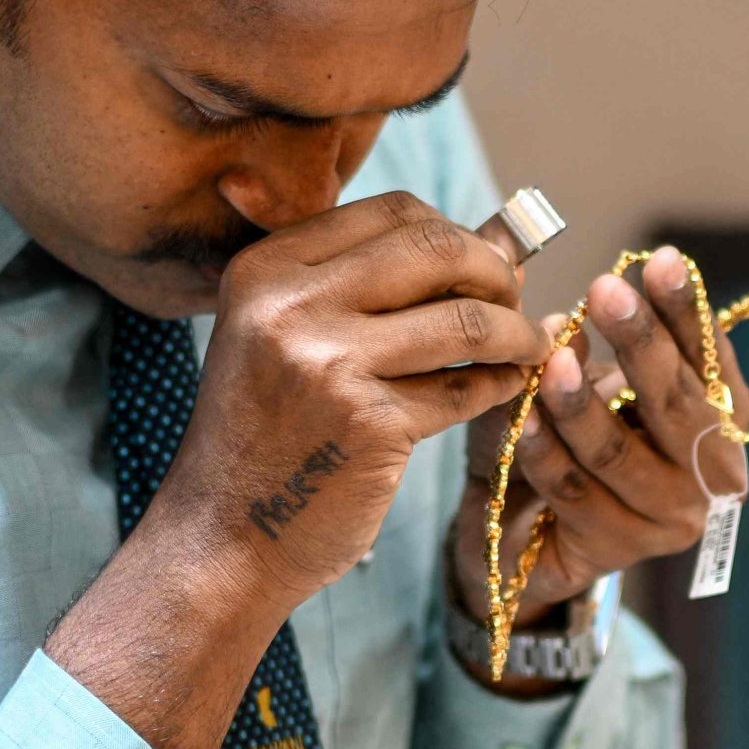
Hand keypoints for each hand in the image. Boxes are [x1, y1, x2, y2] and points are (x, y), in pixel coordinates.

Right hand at [62, 193, 545, 748]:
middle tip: (516, 300)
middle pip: (436, 249)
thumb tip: (498, 236)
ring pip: (465, 321)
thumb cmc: (267, 434)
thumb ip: (374, 283)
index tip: (479, 264)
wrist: (222, 538)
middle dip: (495, 272)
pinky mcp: (368, 425)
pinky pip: (463, 389)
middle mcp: (289, 305)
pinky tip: (505, 387)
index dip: (454, 231)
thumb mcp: (286, 336)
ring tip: (527, 346)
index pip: (393, 210)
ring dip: (514, 332)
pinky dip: (499, 385)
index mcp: (266, 269)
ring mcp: (328, 364)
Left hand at [445, 247, 748, 666]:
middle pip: (675, 404)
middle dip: (640, 343)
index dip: (685, 310)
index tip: (659, 260)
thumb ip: (588, 338)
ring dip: (581, 404)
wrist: (536, 530)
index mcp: (721, 415)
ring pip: (618, 453)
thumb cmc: (576, 436)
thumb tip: (561, 317)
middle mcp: (711, 470)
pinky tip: (519, 419)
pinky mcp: (617, 549)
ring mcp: (668, 517)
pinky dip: (544, 452)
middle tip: (606, 291)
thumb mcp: (589, 376)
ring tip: (553, 359)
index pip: (708, 356)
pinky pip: (573, 492)